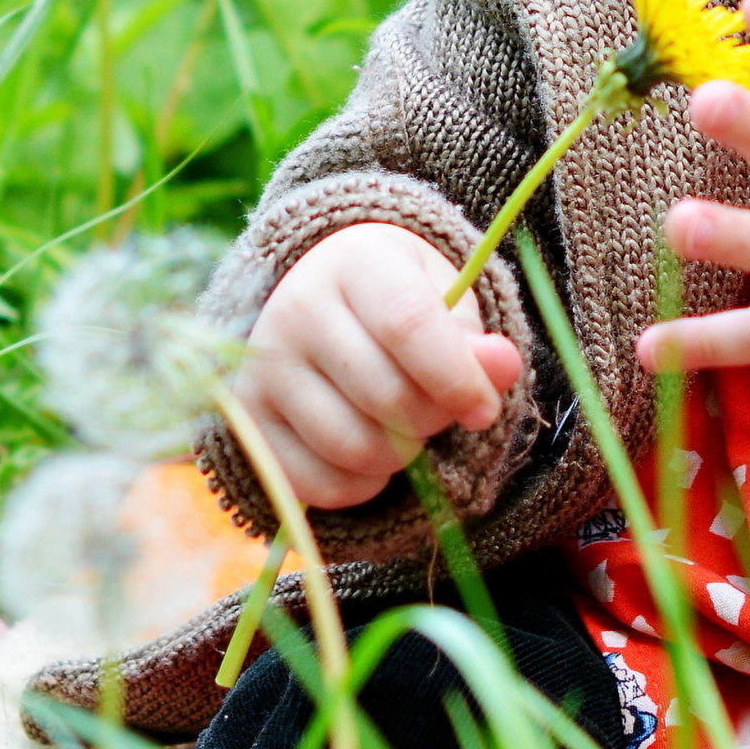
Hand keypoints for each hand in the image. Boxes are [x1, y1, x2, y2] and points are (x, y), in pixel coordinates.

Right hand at [240, 223, 524, 507]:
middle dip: (433, 419)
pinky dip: (360, 485)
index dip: (456, 378)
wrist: (316, 299)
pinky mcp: (247, 421)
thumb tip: (503, 368)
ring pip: (353, 447)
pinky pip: (317, 483)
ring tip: (407, 429)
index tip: (485, 409)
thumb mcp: (441, 297)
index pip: (407, 326)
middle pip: (385, 396)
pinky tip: (372, 456)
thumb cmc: (394, 299)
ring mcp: (262, 368)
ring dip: (401, 456)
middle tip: (442, 411)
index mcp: (353, 262)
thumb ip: (475, 337)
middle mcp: (295, 309)